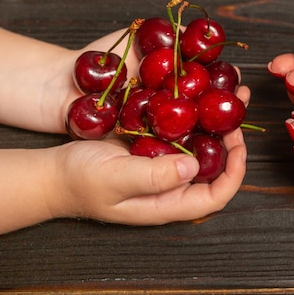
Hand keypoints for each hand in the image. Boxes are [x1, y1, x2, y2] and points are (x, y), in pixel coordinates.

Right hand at [49, 85, 249, 224]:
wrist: (54, 170)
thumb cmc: (80, 180)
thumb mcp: (114, 178)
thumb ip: (153, 176)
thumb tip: (194, 167)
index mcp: (168, 203)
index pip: (216, 195)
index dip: (235, 171)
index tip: (239, 142)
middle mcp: (173, 187)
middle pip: (216, 168)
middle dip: (232, 139)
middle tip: (238, 107)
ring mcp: (165, 167)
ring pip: (203, 146)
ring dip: (218, 121)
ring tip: (230, 92)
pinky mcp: (156, 148)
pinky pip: (183, 132)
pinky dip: (195, 113)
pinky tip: (199, 91)